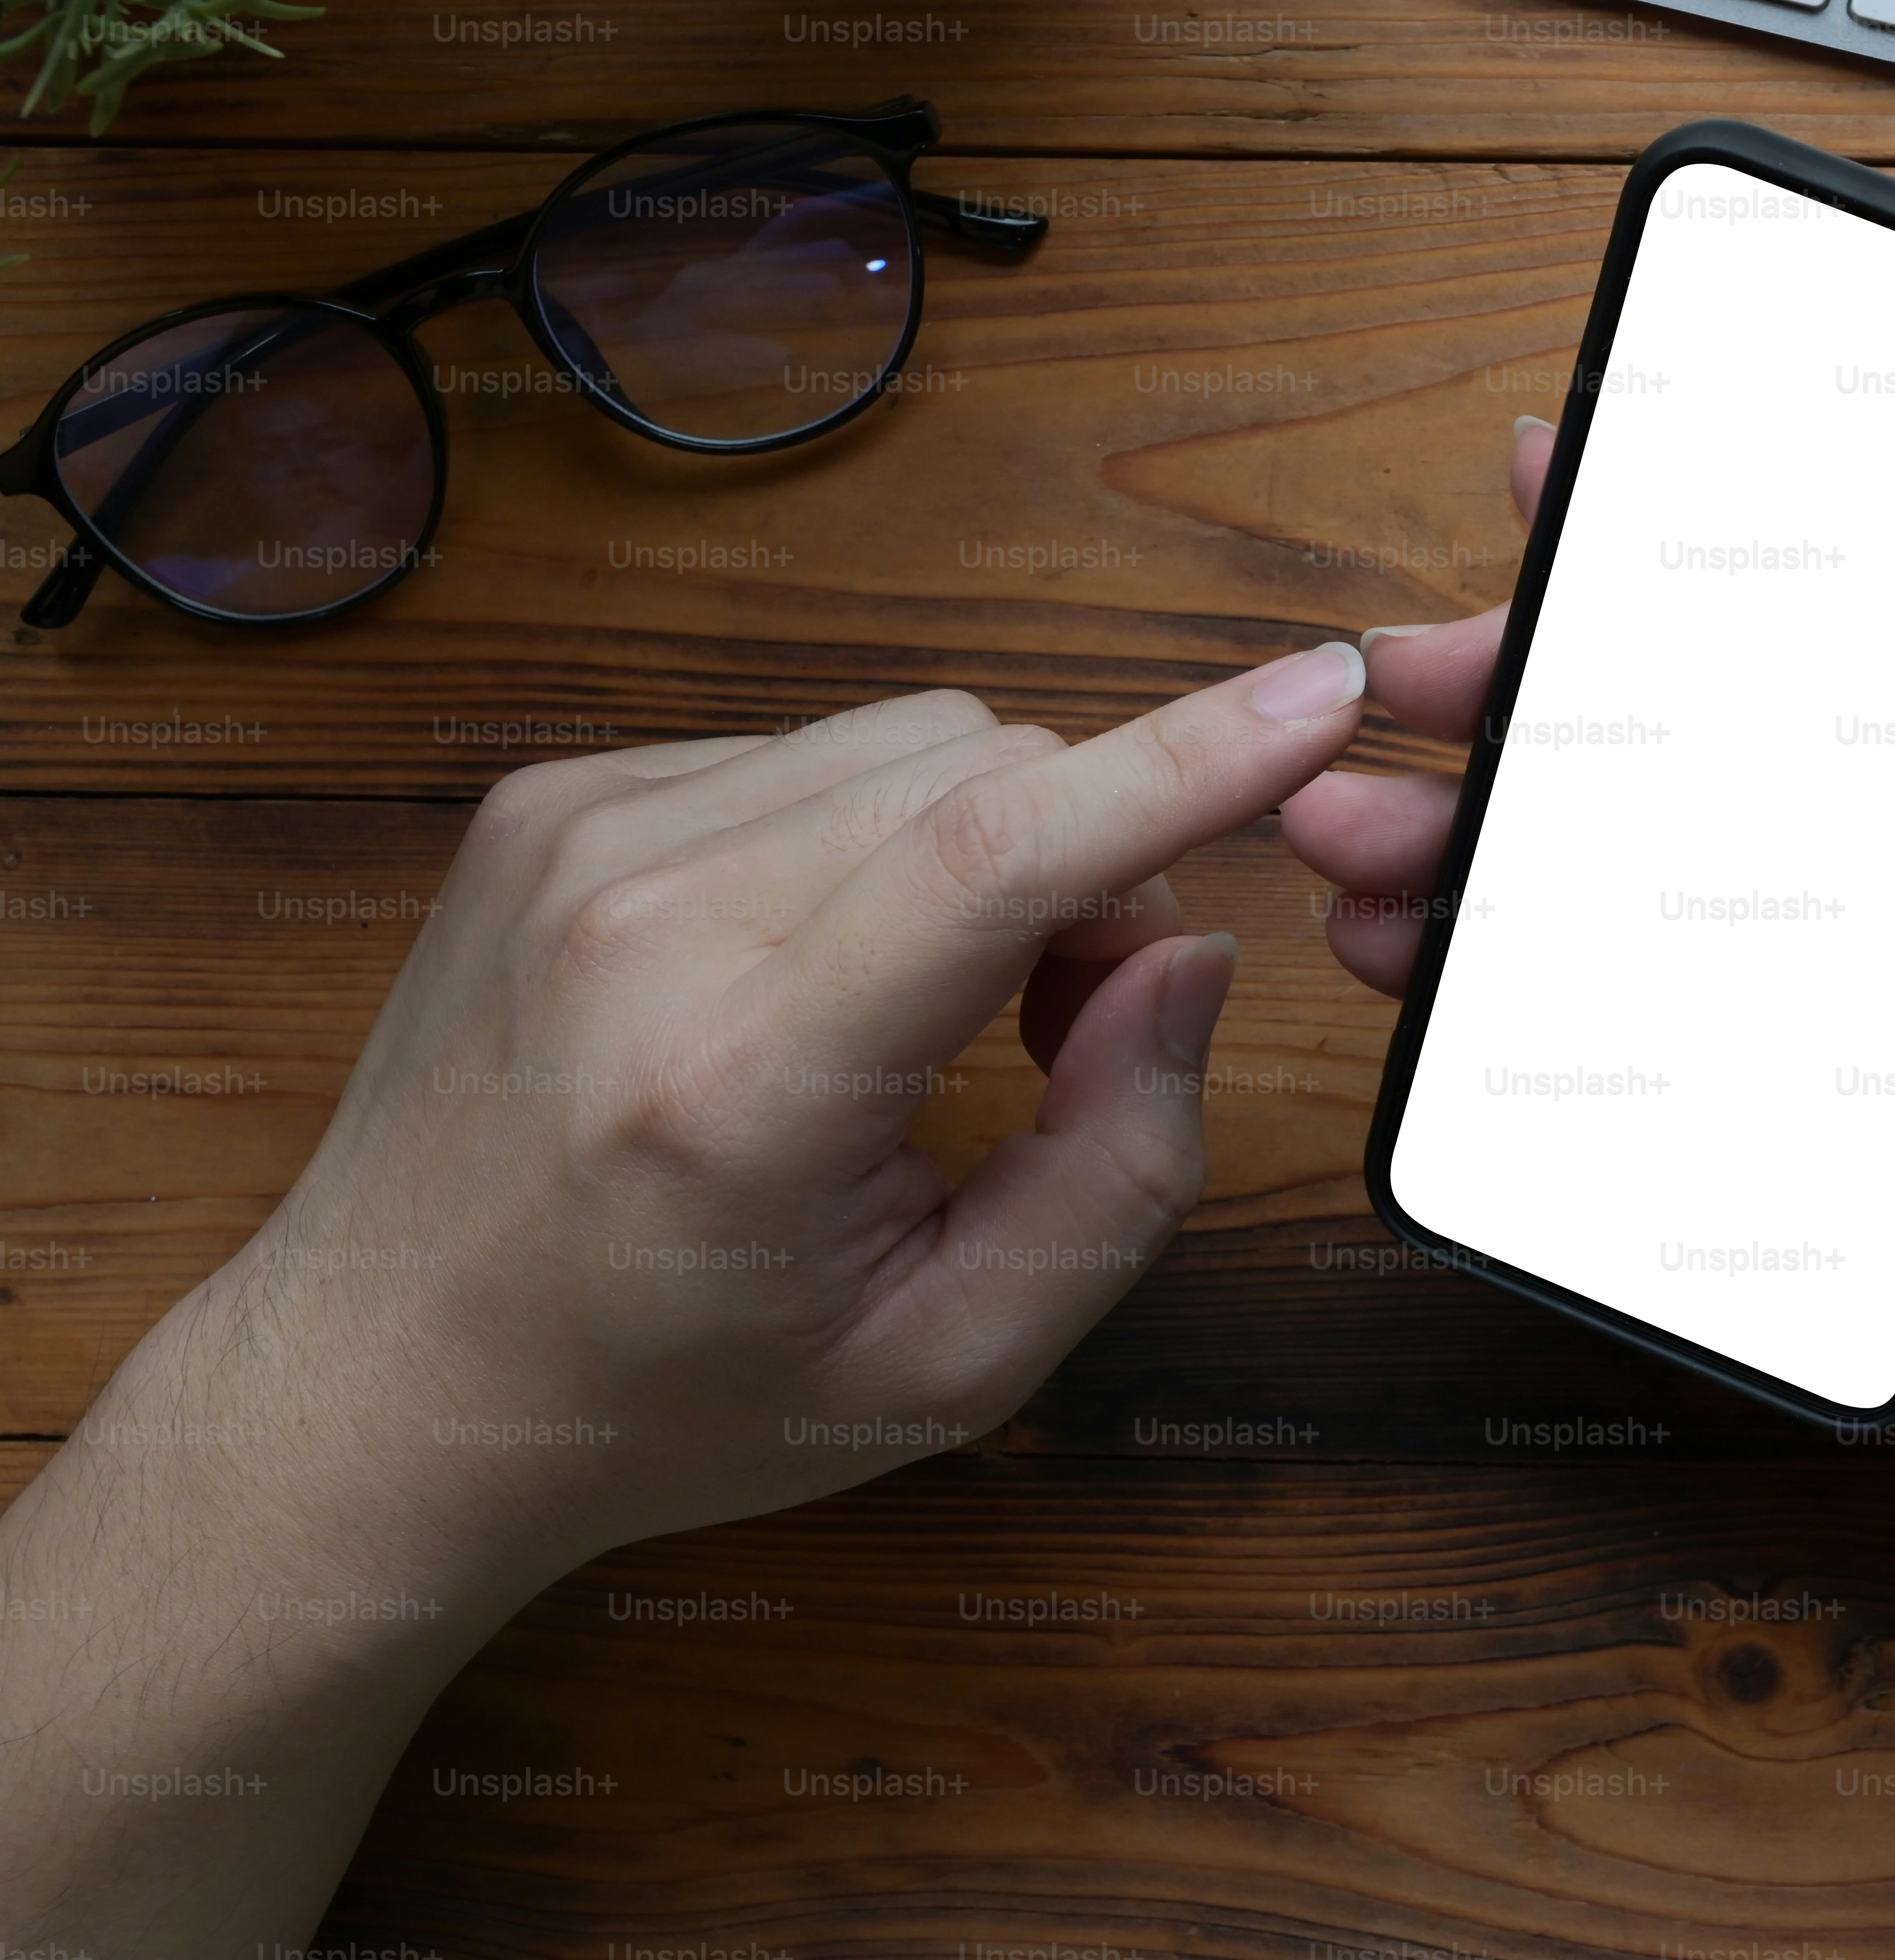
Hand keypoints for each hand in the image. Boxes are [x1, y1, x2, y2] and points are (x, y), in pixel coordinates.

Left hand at [233, 645, 1372, 1576]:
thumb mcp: (946, 1363)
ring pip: (908, 740)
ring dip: (984, 843)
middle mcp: (643, 928)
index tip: (1317, 695)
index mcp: (738, 1084)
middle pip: (985, 772)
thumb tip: (1188, 959)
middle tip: (1063, 1029)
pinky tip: (816, 967)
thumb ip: (1115, 1172)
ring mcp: (577, 840)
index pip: (997, 854)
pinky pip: (804, 752)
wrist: (384, 1385)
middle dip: (1092, 865)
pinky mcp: (548, 802)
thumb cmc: (670, 1393)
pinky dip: (870, 837)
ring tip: (929, 1006)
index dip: (1182, 762)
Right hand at [1283, 423, 1894, 1505]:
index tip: (1580, 483)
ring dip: (1477, 813)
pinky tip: (1400, 938)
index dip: (1727, 543)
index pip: (1879, 628)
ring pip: (1629, 843)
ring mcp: (1827, 962)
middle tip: (1412, 675)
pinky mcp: (1755, 1065)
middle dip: (1539, 680)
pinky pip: (1608, 982)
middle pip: (1710, 722)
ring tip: (1360, 820)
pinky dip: (1492, 951)